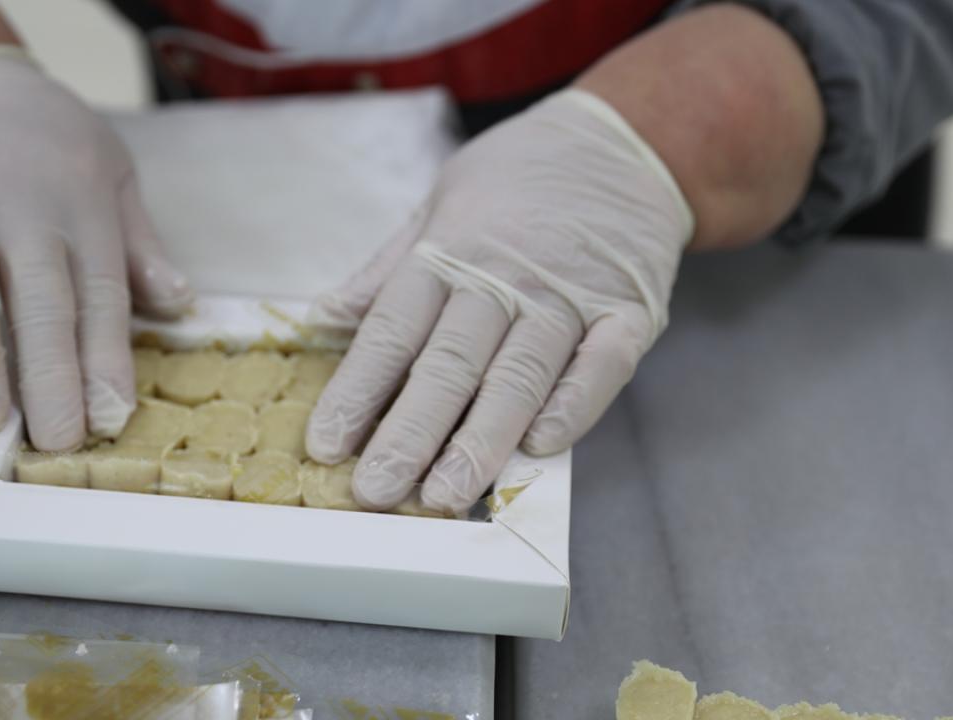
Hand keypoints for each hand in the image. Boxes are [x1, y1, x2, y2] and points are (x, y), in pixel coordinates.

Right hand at [0, 46, 192, 450]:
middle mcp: (21, 207)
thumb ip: (140, 245)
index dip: (105, 358)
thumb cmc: (50, 142)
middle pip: (38, 298)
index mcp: (82, 206)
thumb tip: (179, 301)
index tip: (110, 414)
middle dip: (50, 373)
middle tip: (57, 439)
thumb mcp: (113, 174)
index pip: (99, 293)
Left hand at [304, 89, 693, 513]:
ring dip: (481, 439)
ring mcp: (569, 295)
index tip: (326, 445)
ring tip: (446, 493)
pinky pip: (601, 365)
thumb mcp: (437, 204)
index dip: (357, 391)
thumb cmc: (518, 179)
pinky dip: (575, 405)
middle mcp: (503, 277)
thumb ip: (385, 271)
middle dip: (408, 433)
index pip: (392, 331)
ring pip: (519, 375)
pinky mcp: (629, 310)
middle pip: (449, 364)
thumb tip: (323, 318)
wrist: (623, 143)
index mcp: (447, 252)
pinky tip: (543, 446)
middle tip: (377, 489)